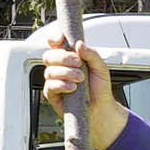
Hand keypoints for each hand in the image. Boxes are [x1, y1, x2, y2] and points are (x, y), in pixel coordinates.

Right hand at [31, 24, 127, 148]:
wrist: (101, 109)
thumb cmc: (100, 89)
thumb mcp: (101, 68)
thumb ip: (91, 54)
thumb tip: (79, 44)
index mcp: (70, 58)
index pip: (56, 45)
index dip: (55, 39)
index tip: (60, 39)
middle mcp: (60, 68)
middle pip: (49, 56)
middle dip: (63, 57)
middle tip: (78, 63)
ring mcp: (54, 81)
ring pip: (49, 71)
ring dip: (66, 73)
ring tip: (80, 79)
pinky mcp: (52, 95)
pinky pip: (49, 86)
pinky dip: (61, 85)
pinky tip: (72, 88)